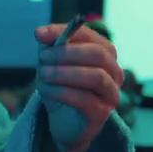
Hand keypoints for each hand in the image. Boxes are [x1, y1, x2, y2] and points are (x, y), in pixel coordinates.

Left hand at [34, 24, 124, 151]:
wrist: (62, 119)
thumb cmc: (60, 84)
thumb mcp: (51, 61)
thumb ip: (49, 45)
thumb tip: (40, 33)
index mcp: (104, 53)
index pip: (89, 35)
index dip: (64, 32)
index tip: (39, 35)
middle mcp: (114, 72)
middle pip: (98, 54)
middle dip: (66, 53)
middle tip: (42, 58)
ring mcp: (111, 93)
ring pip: (96, 77)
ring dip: (64, 73)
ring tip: (43, 74)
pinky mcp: (102, 113)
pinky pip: (85, 99)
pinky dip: (62, 92)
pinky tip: (46, 91)